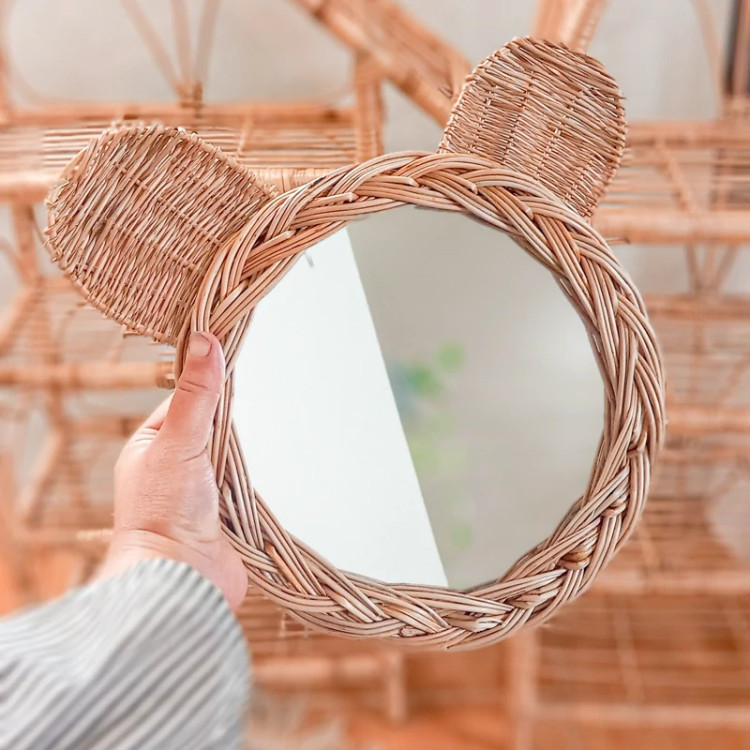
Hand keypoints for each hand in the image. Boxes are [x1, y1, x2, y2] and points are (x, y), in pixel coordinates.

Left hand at [97, 332, 246, 609]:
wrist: (180, 579)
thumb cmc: (163, 513)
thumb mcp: (178, 440)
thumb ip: (197, 394)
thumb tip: (206, 341)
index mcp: (149, 447)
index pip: (184, 403)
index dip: (206, 388)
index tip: (228, 368)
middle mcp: (170, 469)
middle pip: (208, 431)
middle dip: (225, 427)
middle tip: (245, 412)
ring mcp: (195, 494)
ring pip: (226, 460)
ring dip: (239, 458)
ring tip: (251, 449)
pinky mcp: (220, 518)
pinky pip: (240, 490)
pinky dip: (249, 485)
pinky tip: (257, 480)